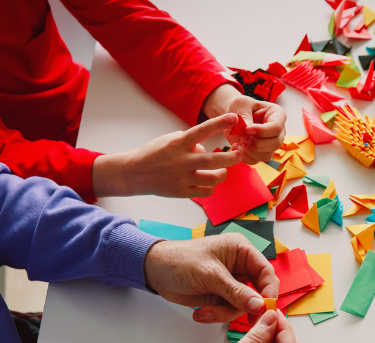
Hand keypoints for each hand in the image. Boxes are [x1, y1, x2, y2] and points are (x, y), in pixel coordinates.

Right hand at [92, 114, 242, 198]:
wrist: (135, 173)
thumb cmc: (154, 153)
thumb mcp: (170, 140)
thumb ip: (189, 142)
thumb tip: (205, 149)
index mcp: (179, 143)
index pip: (202, 130)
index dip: (219, 123)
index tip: (234, 117)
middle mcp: (182, 160)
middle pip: (213, 160)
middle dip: (231, 157)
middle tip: (239, 154)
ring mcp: (182, 178)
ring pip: (212, 178)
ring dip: (223, 174)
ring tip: (223, 170)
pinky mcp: (182, 192)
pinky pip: (206, 191)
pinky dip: (211, 187)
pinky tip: (209, 182)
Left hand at [144, 234, 279, 323]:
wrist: (154, 271)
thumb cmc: (181, 261)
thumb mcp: (210, 275)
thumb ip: (236, 291)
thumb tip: (260, 305)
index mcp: (241, 250)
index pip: (265, 271)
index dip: (268, 291)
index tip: (266, 309)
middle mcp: (240, 266)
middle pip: (257, 291)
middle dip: (243, 306)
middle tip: (238, 318)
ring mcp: (230, 282)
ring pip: (242, 305)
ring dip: (224, 312)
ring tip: (205, 312)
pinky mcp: (221, 295)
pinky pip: (228, 310)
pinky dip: (216, 314)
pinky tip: (201, 313)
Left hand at [202, 85, 286, 164]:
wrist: (234, 117)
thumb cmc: (240, 106)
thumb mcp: (241, 104)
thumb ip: (244, 114)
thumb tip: (247, 129)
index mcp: (277, 115)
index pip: (276, 127)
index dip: (261, 131)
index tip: (247, 129)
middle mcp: (278, 131)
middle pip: (275, 144)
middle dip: (256, 143)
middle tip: (242, 137)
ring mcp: (270, 144)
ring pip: (266, 155)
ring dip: (250, 151)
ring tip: (239, 141)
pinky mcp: (260, 153)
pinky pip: (255, 161)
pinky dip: (244, 156)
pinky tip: (237, 146)